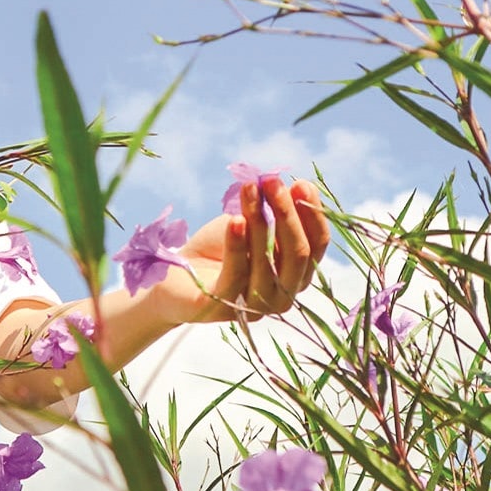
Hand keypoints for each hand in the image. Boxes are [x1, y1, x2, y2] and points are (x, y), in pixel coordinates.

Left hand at [160, 177, 331, 322]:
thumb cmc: (217, 248)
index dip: (312, 214)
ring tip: (249, 189)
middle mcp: (282, 296)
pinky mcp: (222, 308)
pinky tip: (235, 219)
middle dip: (287, 214)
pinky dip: (237, 245)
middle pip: (298, 254)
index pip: (317, 246)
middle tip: (272, 182)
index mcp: (295, 276)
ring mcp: (254, 308)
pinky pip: (235, 275)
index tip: (301, 183)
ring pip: (267, 262)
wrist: (174, 275)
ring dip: (259, 220)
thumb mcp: (249, 225)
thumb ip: (269, 211)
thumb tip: (281, 182)